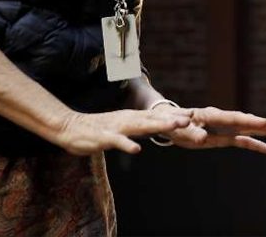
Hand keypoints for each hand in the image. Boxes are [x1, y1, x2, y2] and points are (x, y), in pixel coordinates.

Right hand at [55, 107, 192, 154]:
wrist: (70, 127)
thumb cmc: (98, 129)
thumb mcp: (123, 127)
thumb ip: (139, 127)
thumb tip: (157, 127)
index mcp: (133, 118)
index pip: (158, 116)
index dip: (176, 116)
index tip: (195, 116)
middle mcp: (127, 119)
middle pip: (154, 119)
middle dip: (173, 120)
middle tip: (192, 119)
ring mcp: (116, 128)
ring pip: (140, 126)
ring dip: (158, 126)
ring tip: (175, 126)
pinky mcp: (104, 137)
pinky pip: (117, 141)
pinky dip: (127, 144)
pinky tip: (137, 149)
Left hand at [158, 105, 265, 153]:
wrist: (172, 124)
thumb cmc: (175, 125)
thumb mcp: (180, 130)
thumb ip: (192, 134)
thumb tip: (203, 138)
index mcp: (211, 115)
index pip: (233, 118)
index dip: (249, 121)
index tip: (264, 124)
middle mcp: (222, 120)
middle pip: (246, 122)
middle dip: (264, 125)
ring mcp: (226, 128)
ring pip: (248, 129)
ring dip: (265, 131)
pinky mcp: (225, 137)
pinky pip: (243, 141)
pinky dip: (256, 144)